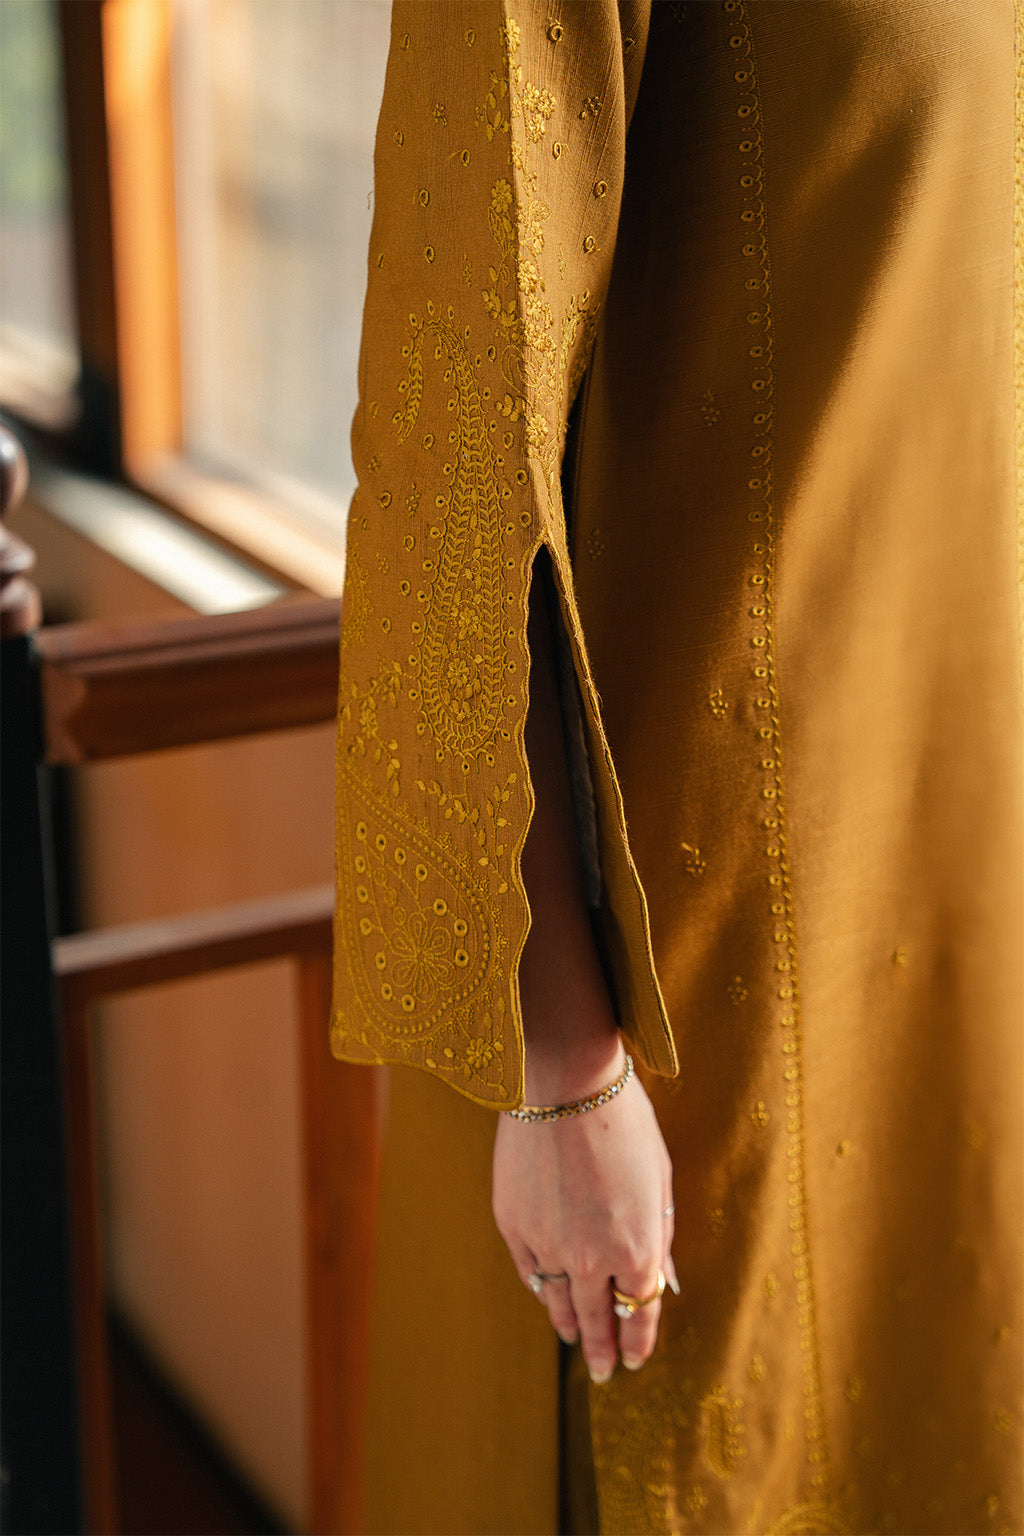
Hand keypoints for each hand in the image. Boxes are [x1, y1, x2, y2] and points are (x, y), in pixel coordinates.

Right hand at [492, 1040, 675, 1382]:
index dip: (639, 1341)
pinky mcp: (513, 1225)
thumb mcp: (659, 1178)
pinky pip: (529, 1271)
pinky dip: (539, 1286)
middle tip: (603, 1373)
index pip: (641, 1313)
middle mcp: (590, 1259)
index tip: (635, 1359)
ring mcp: (547, 1246)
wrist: (564, 1084)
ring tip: (574, 1339)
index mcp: (637, 1248)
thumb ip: (657, 1231)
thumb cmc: (623, 1121)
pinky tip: (544, 1293)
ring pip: (558, 1303)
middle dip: (603, 1351)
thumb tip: (658, 1273)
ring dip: (569, 1326)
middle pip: (598, 1321)